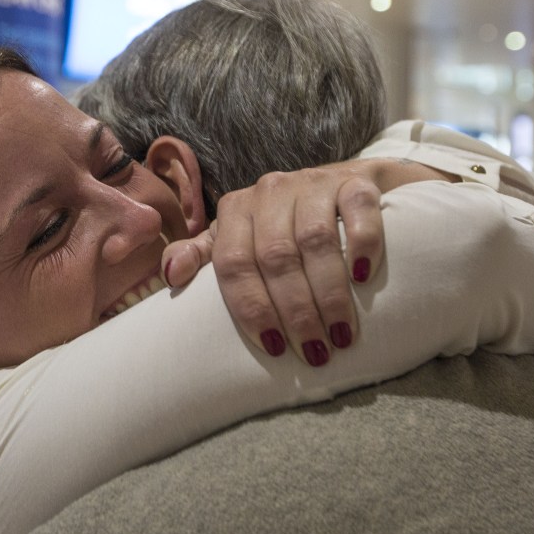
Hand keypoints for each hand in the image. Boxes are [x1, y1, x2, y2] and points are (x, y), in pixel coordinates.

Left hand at [162, 158, 450, 365]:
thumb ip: (205, 256)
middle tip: (314, 352)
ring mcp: (314, 182)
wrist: (347, 184)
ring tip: (341, 335)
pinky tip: (363, 279)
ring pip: (315, 240)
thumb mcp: (242, 238)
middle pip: (275, 257)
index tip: (273, 347)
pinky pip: (358, 210)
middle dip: (294, 311)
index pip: (233, 263)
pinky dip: (362, 245)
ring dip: (328, 293)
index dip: (251, 308)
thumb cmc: (288, 224)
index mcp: (236, 209)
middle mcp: (270, 191)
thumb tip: (170, 277)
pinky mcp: (357, 181)